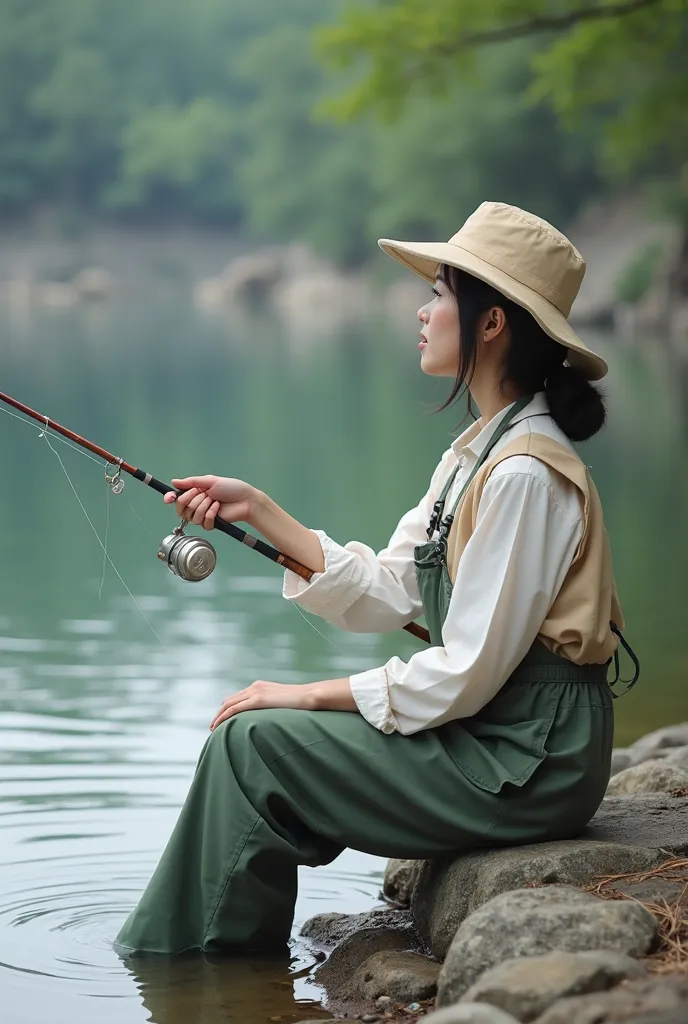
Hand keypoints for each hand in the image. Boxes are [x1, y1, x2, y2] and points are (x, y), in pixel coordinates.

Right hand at [163, 475, 256, 529]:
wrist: (245, 500)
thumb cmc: (231, 488)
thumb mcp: (210, 481)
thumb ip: (191, 482)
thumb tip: (174, 482)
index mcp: (195, 493)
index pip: (177, 498)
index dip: (170, 498)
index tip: (169, 498)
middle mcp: (197, 504)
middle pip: (182, 508)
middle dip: (193, 499)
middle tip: (205, 494)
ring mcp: (203, 515)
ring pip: (192, 516)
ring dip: (204, 506)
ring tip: (214, 501)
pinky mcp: (211, 524)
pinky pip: (203, 522)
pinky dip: (211, 514)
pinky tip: (218, 508)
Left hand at [209, 677, 355, 727]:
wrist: (309, 696)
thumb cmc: (300, 703)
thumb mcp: (282, 703)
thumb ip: (271, 706)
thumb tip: (269, 718)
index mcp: (260, 686)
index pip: (238, 697)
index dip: (227, 708)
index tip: (221, 719)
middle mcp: (255, 687)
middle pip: (230, 700)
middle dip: (219, 713)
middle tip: (213, 726)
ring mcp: (255, 692)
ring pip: (229, 704)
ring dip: (219, 716)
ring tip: (213, 728)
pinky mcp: (257, 700)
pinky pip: (235, 709)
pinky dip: (224, 717)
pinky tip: (218, 726)